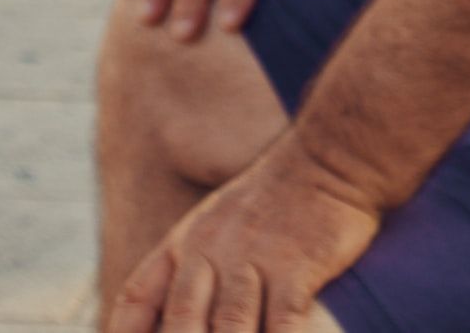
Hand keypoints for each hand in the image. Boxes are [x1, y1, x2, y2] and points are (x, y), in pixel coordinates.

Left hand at [109, 135, 379, 332]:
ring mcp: (254, 257)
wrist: (331, 155)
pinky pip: (283, 323)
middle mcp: (213, 250)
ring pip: (230, 329)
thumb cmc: (276, 199)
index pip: (139, 296)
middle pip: (182, 323)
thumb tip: (181, 316)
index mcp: (188, 240)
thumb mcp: (220, 221)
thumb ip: (194, 268)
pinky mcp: (297, 264)